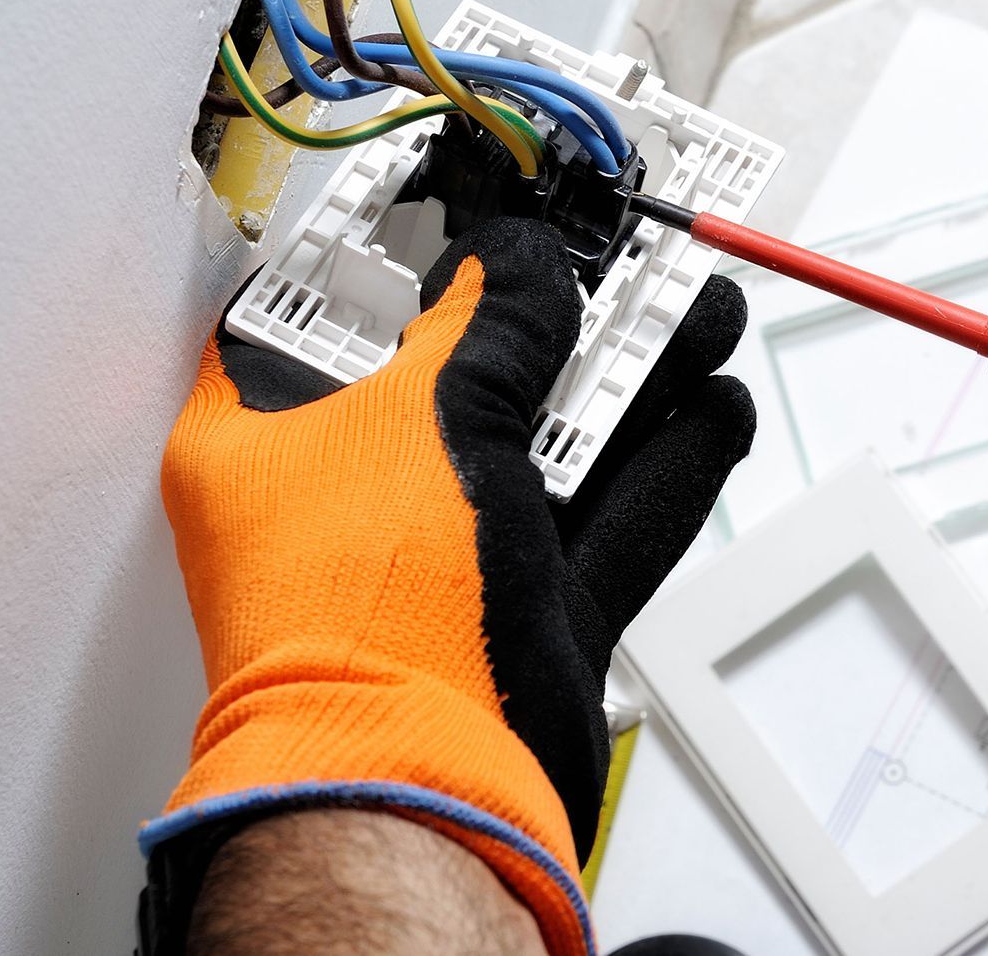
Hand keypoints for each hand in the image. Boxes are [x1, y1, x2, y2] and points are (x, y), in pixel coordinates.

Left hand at [144, 217, 753, 954]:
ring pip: (559, 445)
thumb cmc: (363, 612)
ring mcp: (450, 558)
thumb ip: (491, 325)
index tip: (487, 204)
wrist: (422, 783)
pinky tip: (713, 411)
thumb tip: (523, 262)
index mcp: (274, 439)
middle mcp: (359, 495)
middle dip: (569, 314)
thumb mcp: (427, 417)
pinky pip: (612, 521)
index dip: (411, 247)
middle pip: (474, 372)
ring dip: (638, 380)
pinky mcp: (531, 612)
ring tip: (702, 315)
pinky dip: (667, 468)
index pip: (336, 310)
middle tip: (630, 259)